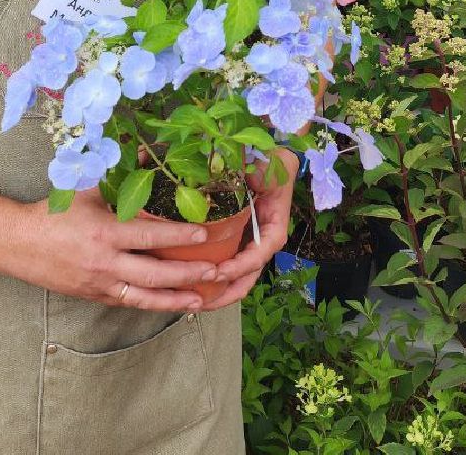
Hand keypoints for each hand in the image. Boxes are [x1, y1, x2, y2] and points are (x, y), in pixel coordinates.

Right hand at [9, 189, 219, 312]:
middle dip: (187, 273)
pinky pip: (130, 303)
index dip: (179, 237)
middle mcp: (104, 263)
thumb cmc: (54, 213)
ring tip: (202, 297)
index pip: (150, 237)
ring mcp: (100, 283)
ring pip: (145, 297)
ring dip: (175, 298)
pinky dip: (154, 305)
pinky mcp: (95, 296)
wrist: (17, 243)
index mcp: (104, 233)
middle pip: (153, 274)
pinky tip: (173, 304)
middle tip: (216, 271)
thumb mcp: (87, 188)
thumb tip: (148, 150)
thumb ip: (119, 173)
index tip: (204, 233)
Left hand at [206, 148, 298, 307]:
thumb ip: (263, 175)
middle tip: (201, 302)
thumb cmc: (271, 167)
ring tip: (193, 303)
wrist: (272, 162)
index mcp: (273, 231)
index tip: (217, 272)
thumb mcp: (271, 171)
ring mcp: (249, 247)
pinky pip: (227, 267)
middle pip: (246, 278)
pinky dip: (213, 280)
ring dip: (217, 294)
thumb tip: (247, 176)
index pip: (257, 256)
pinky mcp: (237, 244)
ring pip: (236, 279)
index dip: (238, 267)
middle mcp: (262, 244)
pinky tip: (192, 287)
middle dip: (225, 294)